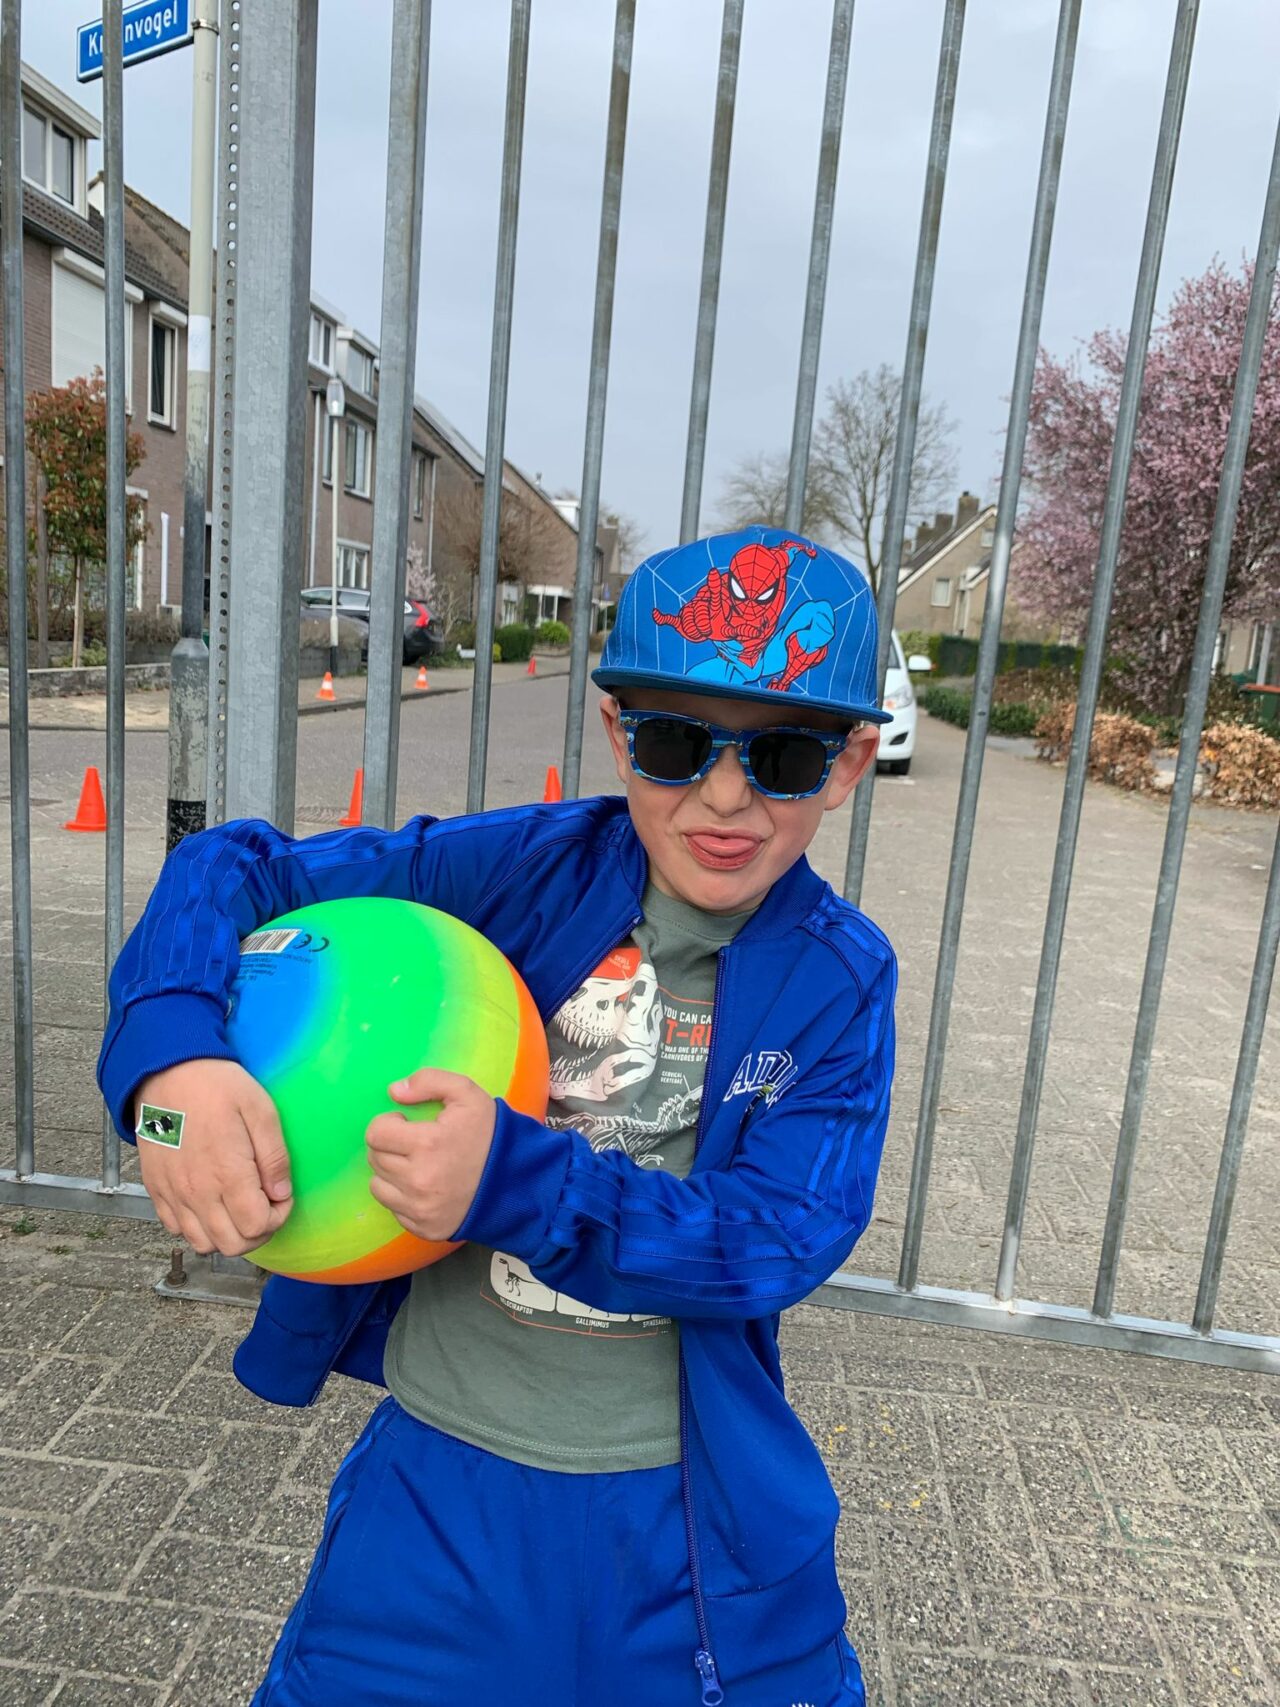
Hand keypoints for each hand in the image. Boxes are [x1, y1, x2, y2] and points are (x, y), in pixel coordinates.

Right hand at [133, 1060, 292, 1256]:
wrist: (167, 1072)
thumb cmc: (217, 1086)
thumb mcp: (261, 1110)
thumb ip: (275, 1157)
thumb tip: (282, 1193)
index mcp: (227, 1174)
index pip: (257, 1227)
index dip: (277, 1218)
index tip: (281, 1197)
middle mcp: (197, 1192)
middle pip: (232, 1245)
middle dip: (257, 1232)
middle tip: (265, 1206)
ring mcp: (173, 1193)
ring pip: (204, 1244)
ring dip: (228, 1233)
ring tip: (239, 1206)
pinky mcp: (156, 1189)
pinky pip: (177, 1229)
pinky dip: (198, 1226)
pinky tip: (212, 1202)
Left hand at [366, 1070, 496, 1241]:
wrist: (519, 1182)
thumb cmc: (491, 1135)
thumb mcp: (467, 1093)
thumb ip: (429, 1081)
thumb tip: (393, 1091)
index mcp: (427, 1144)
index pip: (376, 1133)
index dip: (387, 1123)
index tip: (404, 1123)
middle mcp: (418, 1181)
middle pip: (375, 1159)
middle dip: (389, 1146)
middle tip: (411, 1143)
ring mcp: (420, 1209)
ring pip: (378, 1186)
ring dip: (390, 1172)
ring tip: (416, 1164)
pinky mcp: (424, 1229)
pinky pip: (394, 1209)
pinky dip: (402, 1197)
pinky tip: (425, 1186)